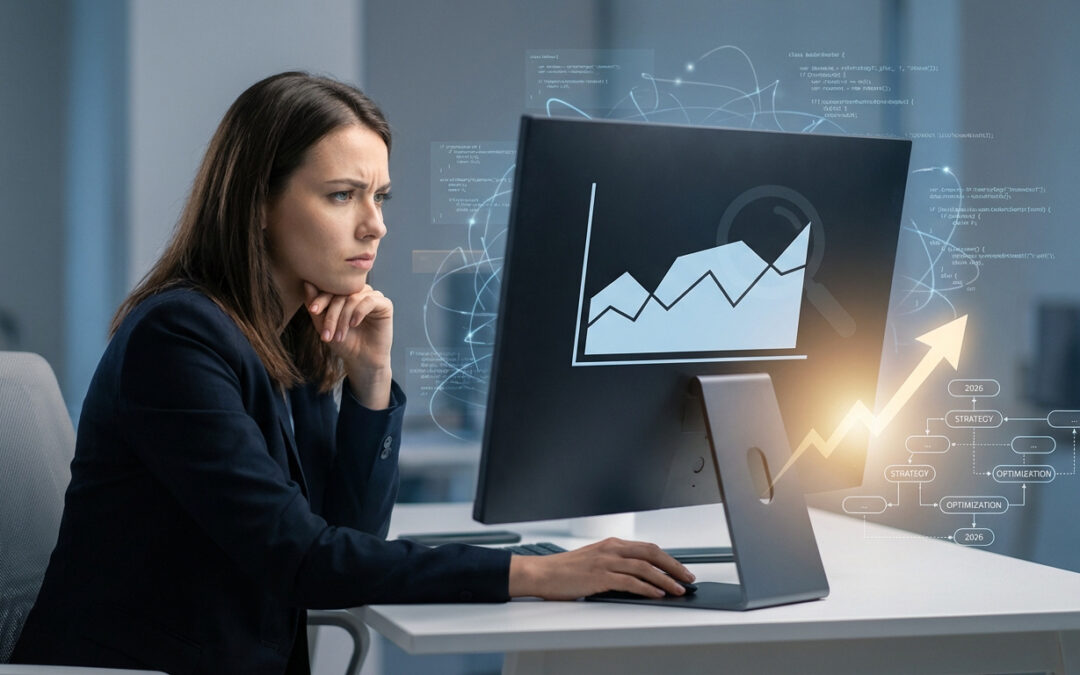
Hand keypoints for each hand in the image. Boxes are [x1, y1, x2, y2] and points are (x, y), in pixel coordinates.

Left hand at [304, 282, 392, 407]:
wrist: (361, 360)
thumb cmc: (343, 342)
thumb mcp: (323, 324)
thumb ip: (314, 304)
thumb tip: (307, 283)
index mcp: (345, 293)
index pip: (331, 288)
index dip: (321, 298)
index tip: (313, 310)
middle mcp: (359, 292)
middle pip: (341, 294)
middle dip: (332, 314)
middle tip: (326, 334)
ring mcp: (373, 297)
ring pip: (354, 298)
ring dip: (344, 318)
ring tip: (339, 336)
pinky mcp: (385, 304)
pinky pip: (370, 301)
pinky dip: (359, 312)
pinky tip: (354, 324)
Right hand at [507, 538, 694, 599]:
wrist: (542, 572)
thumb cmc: (566, 570)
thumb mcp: (594, 561)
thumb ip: (615, 564)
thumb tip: (639, 577)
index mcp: (611, 544)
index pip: (647, 548)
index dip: (668, 559)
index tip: (681, 569)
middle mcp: (611, 549)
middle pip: (651, 553)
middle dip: (673, 566)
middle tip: (688, 578)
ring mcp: (605, 561)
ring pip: (644, 567)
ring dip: (665, 578)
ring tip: (678, 588)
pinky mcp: (599, 576)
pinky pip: (629, 581)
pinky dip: (647, 587)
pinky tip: (657, 593)